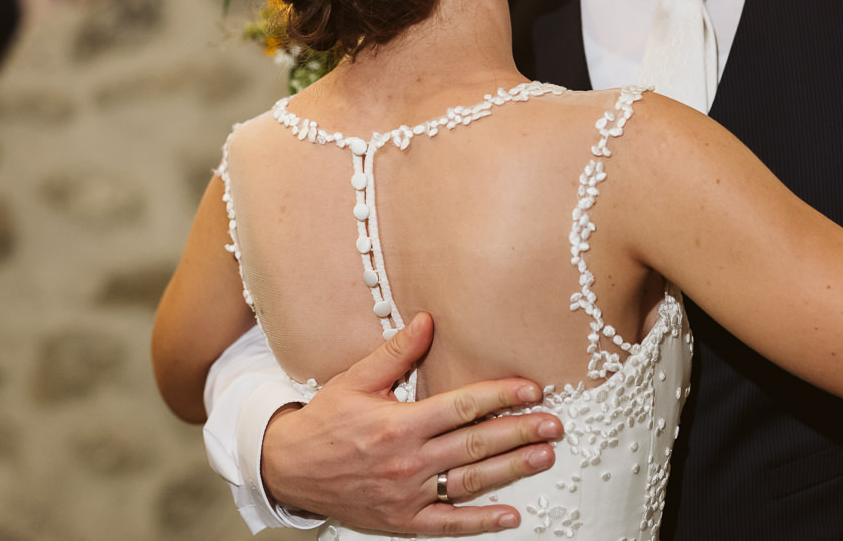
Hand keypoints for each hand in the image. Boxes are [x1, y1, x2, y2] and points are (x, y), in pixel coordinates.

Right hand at [259, 312, 562, 533]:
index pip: (461, 406)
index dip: (500, 396)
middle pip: (475, 444)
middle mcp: (407, 461)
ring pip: (469, 482)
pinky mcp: (403, 521)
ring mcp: (407, 495)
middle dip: (519, 432)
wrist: (288, 470)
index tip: (531, 389)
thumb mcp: (355, 380)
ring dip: (511, 470)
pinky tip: (511, 516)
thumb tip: (428, 321)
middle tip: (554, 424)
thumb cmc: (324, 422)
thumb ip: (395, 352)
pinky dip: (481, 522)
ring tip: (544, 456)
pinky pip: (448, 524)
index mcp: (399, 423)